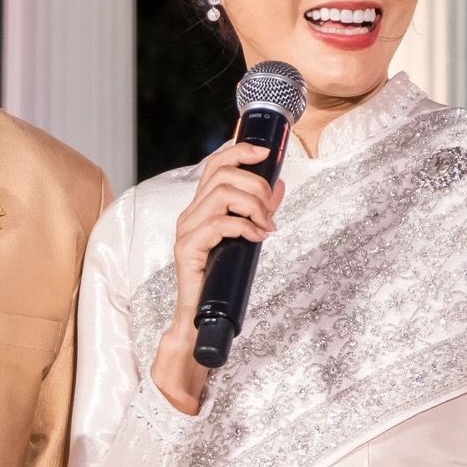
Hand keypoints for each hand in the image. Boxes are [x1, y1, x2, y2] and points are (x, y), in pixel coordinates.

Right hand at [151, 140, 285, 412]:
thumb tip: (280, 185)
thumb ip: (260, 210)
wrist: (200, 316)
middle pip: (221, 173)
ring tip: (266, 227)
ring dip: (253, 206)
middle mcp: (190, 213)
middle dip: (255, 185)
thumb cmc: (221, 278)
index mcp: (201, 206)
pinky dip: (245, 227)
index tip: (265, 152)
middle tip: (270, 210)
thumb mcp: (246, 237)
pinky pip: (219, 224)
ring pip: (223, 195)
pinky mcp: (187, 248)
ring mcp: (186, 229)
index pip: (215, 164)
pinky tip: (257, 238)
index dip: (240, 150)